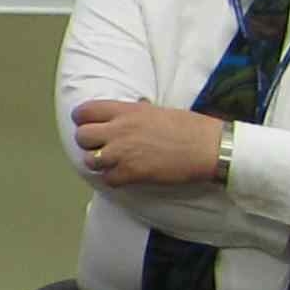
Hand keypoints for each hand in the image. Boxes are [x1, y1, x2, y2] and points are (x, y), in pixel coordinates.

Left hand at [72, 100, 224, 186]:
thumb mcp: (156, 110)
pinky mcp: (132, 173)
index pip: (84, 111)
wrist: (207, 147)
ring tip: (111, 163)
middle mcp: (120, 129)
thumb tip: (124, 114)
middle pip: (82, 136)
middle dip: (88, 143)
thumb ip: (133, 113)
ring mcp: (124, 152)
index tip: (89, 125)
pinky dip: (113, 179)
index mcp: (126, 110)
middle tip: (100, 146)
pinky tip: (124, 175)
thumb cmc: (189, 126)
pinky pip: (108, 179)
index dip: (82, 119)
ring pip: (89, 160)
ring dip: (98, 163)